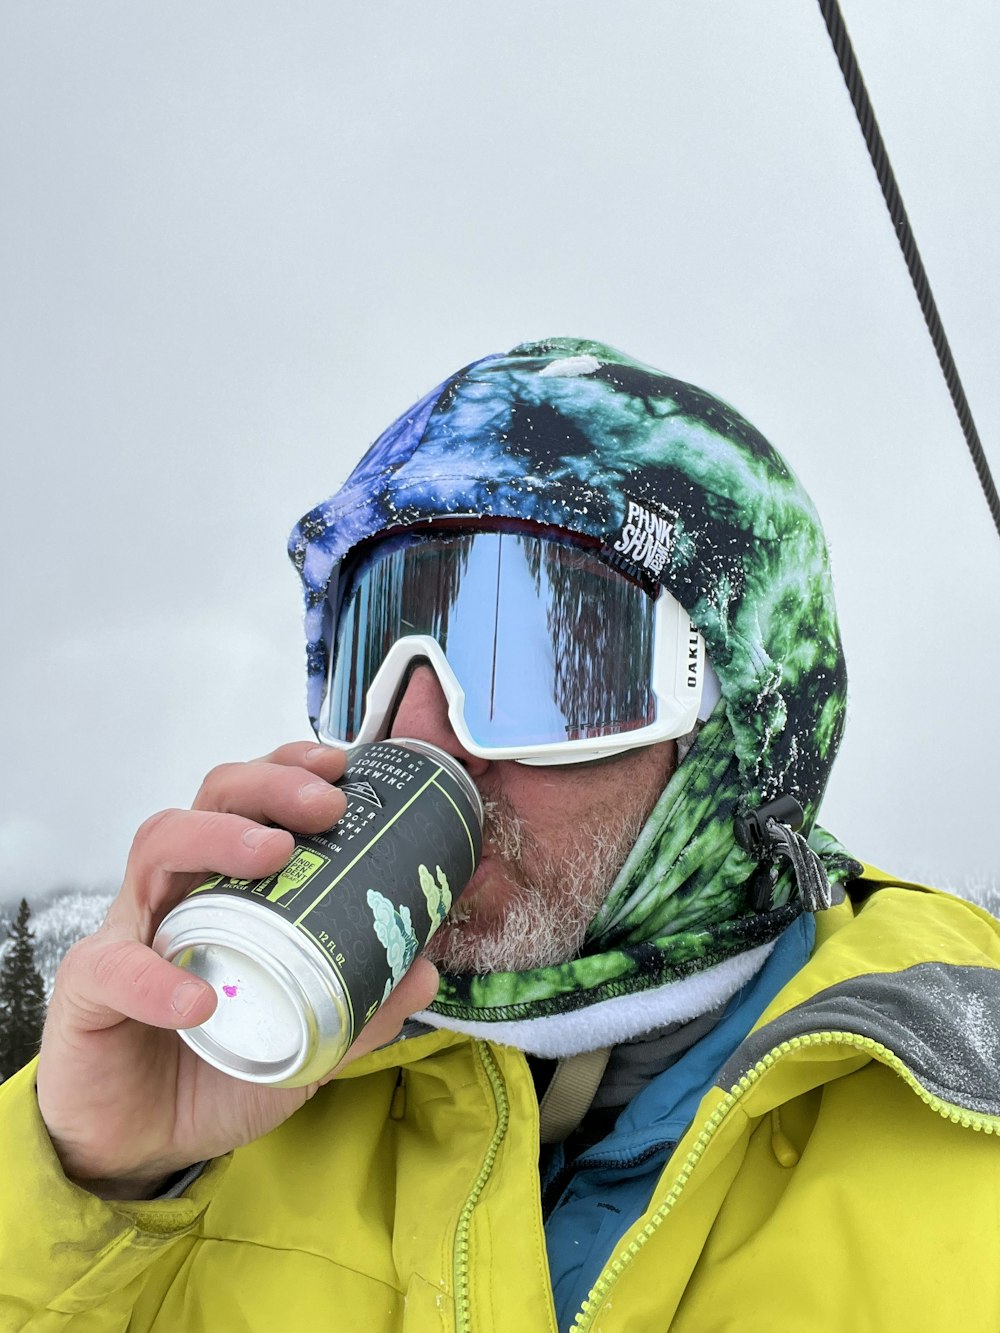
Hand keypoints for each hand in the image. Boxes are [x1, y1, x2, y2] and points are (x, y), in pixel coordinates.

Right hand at [35, 742, 439, 1199]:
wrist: (143, 1143)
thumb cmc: (218, 1065)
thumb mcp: (306, 1037)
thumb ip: (362, 1007)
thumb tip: (424, 972)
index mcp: (229, 887)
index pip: (253, 802)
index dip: (291, 772)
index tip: (343, 767)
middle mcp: (179, 890)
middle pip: (211, 800)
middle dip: (269, 787)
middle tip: (325, 805)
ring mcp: (131, 931)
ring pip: (158, 847)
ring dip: (217, 838)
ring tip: (272, 855)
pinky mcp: (90, 988)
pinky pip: (115, 969)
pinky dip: (157, 978)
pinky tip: (199, 999)